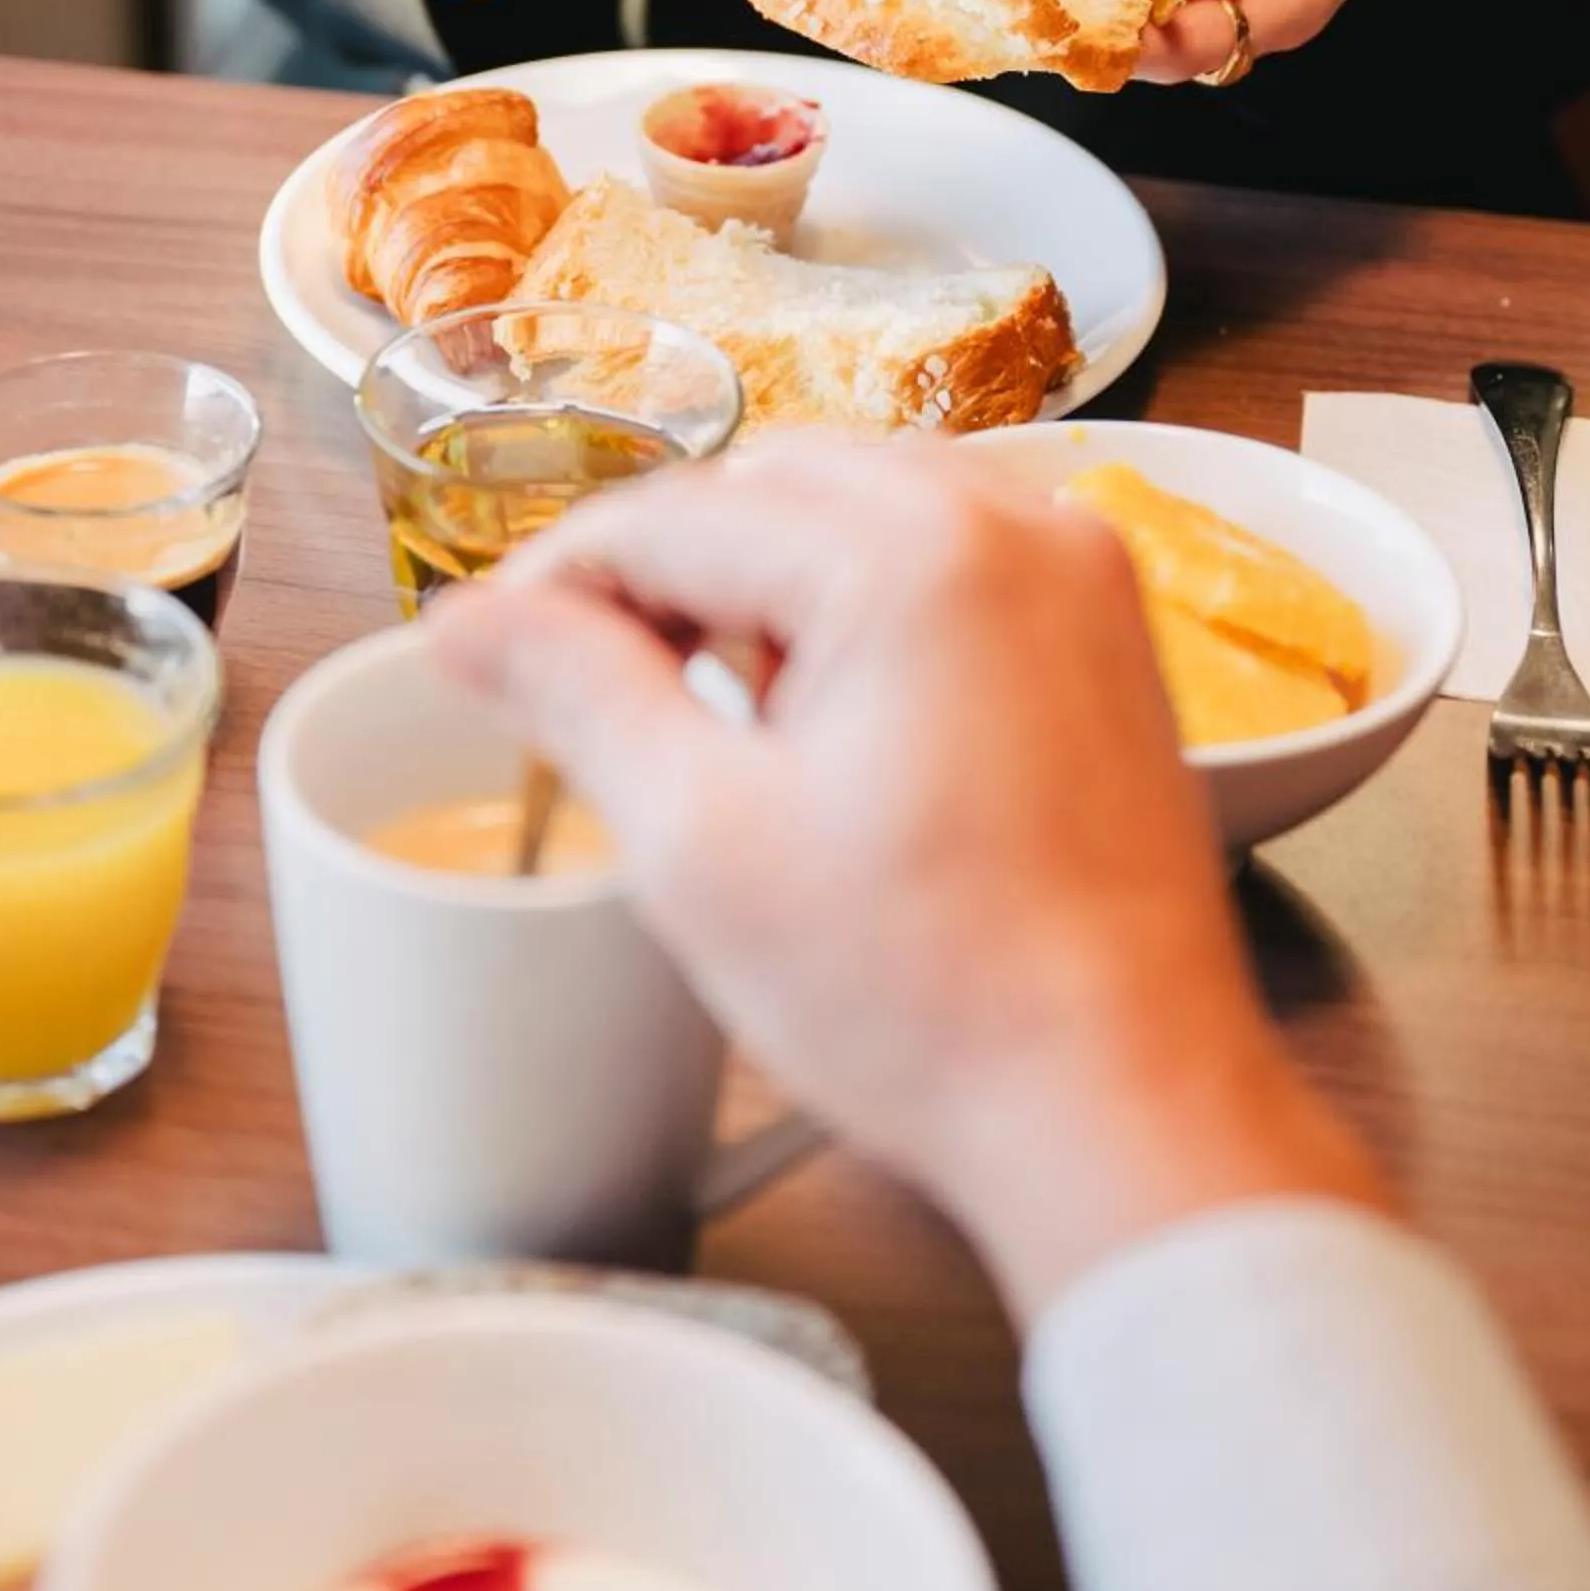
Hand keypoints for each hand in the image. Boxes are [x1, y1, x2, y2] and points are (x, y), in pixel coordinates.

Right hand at [432, 437, 1387, 1322]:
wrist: (1121, 1105)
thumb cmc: (927, 998)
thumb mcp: (700, 844)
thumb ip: (576, 694)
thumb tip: (468, 620)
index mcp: (908, 555)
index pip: (673, 514)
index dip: (557, 582)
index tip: (489, 653)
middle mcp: (1011, 522)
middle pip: (771, 485)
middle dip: (669, 570)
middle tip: (594, 689)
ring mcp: (1076, 570)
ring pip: (862, 505)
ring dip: (768, 578)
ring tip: (719, 715)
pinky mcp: (1108, 630)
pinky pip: (951, 554)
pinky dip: (868, 598)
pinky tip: (830, 716)